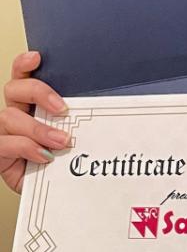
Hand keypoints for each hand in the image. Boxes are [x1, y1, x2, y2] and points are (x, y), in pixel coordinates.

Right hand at [0, 51, 70, 193]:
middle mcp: (16, 114)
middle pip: (14, 89)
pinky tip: (44, 155)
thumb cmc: (65, 161)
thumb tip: (111, 105)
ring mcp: (6, 133)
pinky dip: (27, 147)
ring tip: (62, 141)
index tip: (37, 57)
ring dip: (38, 128)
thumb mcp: (77, 135)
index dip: (24, 64)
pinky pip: (5, 143)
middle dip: (38, 92)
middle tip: (62, 108)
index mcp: (32, 104)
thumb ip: (82, 119)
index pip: (23, 77)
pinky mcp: (0, 154)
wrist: (56, 193)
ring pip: (10, 117)